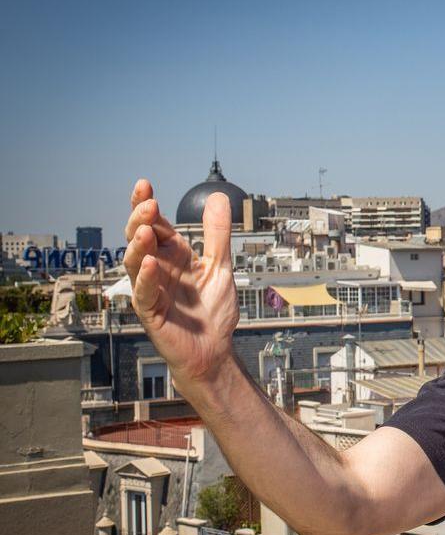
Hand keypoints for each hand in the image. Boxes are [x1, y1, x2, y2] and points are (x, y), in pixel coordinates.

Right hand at [122, 180, 238, 384]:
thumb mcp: (220, 266)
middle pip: (139, 238)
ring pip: (134, 262)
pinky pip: (144, 292)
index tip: (145, 185)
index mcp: (173, 255)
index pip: (156, 225)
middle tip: (148, 204)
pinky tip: (149, 263)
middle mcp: (158, 268)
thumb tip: (217, 197)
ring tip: (145, 231)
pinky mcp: (151, 311)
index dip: (147, 205)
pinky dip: (146, 277)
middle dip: (140, 220)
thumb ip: (217, 234)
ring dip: (138, 245)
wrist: (214, 349)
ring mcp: (151, 289)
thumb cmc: (212, 311)